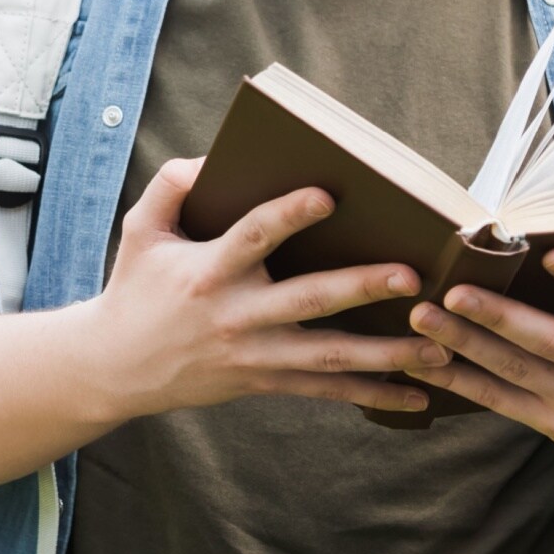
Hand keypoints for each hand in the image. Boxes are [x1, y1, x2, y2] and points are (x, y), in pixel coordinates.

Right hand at [76, 158, 441, 420]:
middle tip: (412, 276)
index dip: (288, 214)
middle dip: (362, 287)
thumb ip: (173, 185)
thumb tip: (217, 156)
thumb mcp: (140, 229)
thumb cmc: (135, 288)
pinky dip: (372, 395)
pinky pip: (325, 390)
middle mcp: (235, 314)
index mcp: (208, 270)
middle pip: (308, 300)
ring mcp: (253, 353)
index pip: (253, 236)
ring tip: (440, 344)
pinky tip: (417, 397)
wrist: (114, 366)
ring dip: (387, 353)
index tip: (328, 194)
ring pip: (328, 354)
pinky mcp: (263, 381)